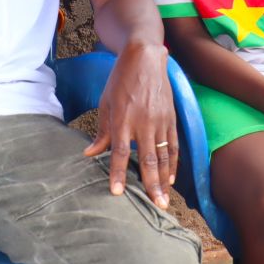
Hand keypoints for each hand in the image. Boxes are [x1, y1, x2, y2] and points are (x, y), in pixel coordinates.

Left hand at [83, 42, 176, 208]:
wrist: (145, 57)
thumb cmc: (121, 80)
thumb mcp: (105, 103)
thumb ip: (101, 132)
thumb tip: (89, 154)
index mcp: (122, 119)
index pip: (120, 152)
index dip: (118, 173)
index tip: (117, 192)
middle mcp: (143, 122)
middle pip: (148, 159)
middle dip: (151, 185)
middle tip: (156, 206)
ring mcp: (160, 120)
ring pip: (164, 155)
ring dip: (164, 179)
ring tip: (165, 199)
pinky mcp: (171, 117)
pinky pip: (173, 144)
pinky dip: (173, 162)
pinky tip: (171, 177)